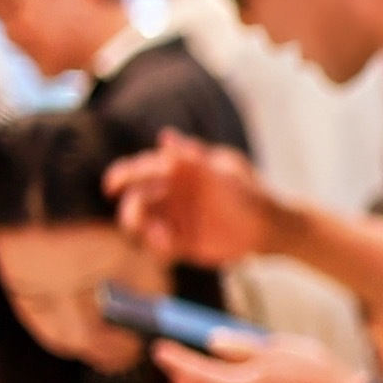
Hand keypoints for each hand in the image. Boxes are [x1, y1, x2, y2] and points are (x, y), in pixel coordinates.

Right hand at [109, 133, 281, 268]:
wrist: (270, 225)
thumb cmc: (248, 190)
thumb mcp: (224, 170)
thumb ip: (195, 157)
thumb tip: (166, 137)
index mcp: (176, 171)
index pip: (140, 170)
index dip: (122, 175)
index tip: (112, 184)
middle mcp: (171, 194)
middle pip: (136, 199)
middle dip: (131, 207)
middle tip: (136, 215)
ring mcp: (175, 219)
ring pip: (143, 223)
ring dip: (141, 228)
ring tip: (157, 233)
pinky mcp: (182, 242)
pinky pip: (159, 245)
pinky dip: (157, 244)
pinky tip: (166, 243)